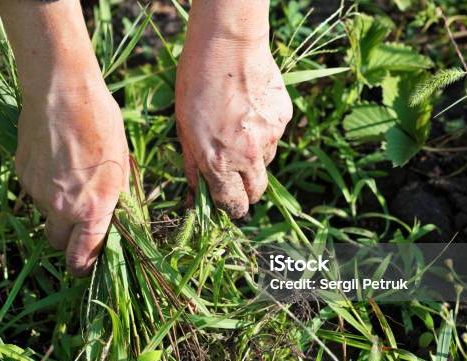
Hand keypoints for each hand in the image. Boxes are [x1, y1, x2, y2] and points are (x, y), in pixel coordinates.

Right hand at [15, 80, 128, 276]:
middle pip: (58, 243)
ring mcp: (37, 191)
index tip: (86, 265)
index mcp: (93, 207)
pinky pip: (34, 192)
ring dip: (57, 208)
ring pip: (46, 215)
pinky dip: (44, 186)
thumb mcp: (121, 164)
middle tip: (80, 221)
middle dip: (68, 239)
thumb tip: (113, 220)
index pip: (82, 257)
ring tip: (70, 175)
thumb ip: (114, 198)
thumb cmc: (101, 123)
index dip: (84, 266)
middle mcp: (62, 206)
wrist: (62, 90)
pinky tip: (55, 160)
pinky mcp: (22, 174)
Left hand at [176, 29, 291, 218]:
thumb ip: (193, 166)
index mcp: (219, 162)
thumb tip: (195, 195)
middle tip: (235, 174)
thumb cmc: (195, 85)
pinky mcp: (283, 119)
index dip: (231, 208)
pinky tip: (250, 110)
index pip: (234, 205)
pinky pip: (274, 136)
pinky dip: (264, 131)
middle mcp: (248, 156)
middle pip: (257, 192)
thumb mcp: (183, 129)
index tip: (228, 202)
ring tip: (238, 128)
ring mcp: (270, 137)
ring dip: (254, 157)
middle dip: (246, 191)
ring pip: (266, 162)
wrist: (227, 46)